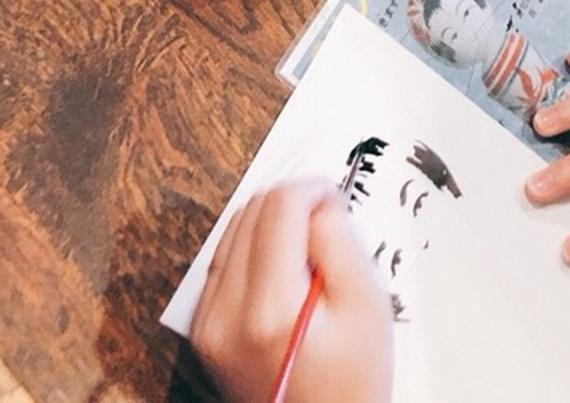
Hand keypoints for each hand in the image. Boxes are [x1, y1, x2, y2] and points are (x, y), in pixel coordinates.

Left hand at [190, 181, 392, 402]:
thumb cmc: (350, 381)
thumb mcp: (367, 304)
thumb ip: (340, 239)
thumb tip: (317, 199)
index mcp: (270, 309)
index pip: (279, 206)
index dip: (312, 188)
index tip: (334, 197)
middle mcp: (226, 314)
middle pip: (252, 210)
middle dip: (292, 204)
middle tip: (326, 227)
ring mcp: (208, 323)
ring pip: (233, 228)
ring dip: (271, 224)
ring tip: (307, 255)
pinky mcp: (203, 329)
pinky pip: (223, 260)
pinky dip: (252, 250)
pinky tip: (282, 272)